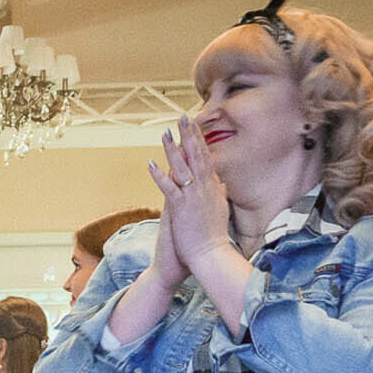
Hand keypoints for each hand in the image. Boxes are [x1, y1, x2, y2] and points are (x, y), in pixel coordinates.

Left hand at [153, 116, 232, 272]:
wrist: (212, 255)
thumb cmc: (213, 237)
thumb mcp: (220, 211)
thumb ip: (219, 194)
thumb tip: (220, 183)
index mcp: (213, 188)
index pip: (206, 158)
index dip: (199, 141)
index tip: (194, 126)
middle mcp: (205, 189)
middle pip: (197, 157)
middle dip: (190, 136)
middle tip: (183, 117)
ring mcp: (193, 197)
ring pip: (182, 168)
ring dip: (173, 150)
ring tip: (165, 133)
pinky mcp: (181, 209)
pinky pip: (169, 189)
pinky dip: (160, 176)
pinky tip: (151, 164)